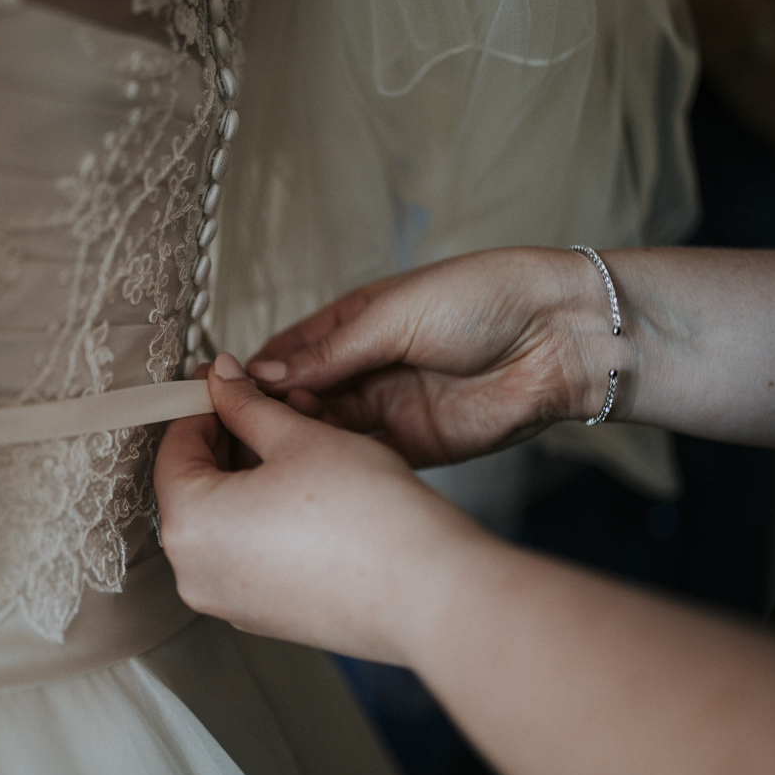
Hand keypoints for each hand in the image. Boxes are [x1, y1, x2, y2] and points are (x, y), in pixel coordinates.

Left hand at [155, 354, 500, 664]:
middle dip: (232, 439)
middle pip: (197, 485)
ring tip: (301, 443)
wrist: (429, 593)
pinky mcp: (265, 616)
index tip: (224, 382)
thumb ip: (247, 404)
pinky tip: (311, 491)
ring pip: (225, 519)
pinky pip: (249, 554)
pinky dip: (267, 517)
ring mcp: (230, 602)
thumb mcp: (299, 437)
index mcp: (189, 526)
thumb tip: (221, 381)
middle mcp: (196, 573)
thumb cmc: (368, 518)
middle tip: (269, 406)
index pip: (174, 447)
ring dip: (253, 475)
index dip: (201, 403)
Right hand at [244, 247, 613, 467]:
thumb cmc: (482, 300)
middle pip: (299, 399)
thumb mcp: (394, 314)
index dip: (252, 375)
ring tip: (266, 454)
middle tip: (238, 433)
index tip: (215, 396)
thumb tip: (266, 374)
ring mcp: (388, 409)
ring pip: (325, 434)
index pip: (287, 353)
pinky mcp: (414, 446)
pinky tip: (307, 475)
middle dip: (268, 415)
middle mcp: (365, 368)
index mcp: (354, 323)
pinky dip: (335, 468)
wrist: (560, 337)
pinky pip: (363, 461)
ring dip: (297, 443)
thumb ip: (331, 352)